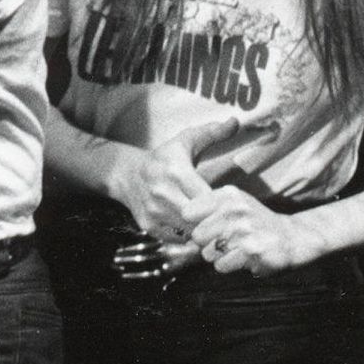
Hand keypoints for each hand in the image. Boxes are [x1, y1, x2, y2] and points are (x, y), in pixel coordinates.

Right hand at [107, 114, 269, 244]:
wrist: (127, 174)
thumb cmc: (163, 158)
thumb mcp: (185, 141)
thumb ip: (212, 133)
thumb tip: (235, 122)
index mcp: (176, 172)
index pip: (209, 198)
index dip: (223, 205)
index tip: (232, 206)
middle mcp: (163, 194)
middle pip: (201, 219)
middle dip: (217, 223)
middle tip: (229, 222)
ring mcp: (155, 213)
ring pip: (191, 233)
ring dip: (206, 233)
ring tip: (217, 228)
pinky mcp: (150, 227)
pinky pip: (179, 241)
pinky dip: (191, 239)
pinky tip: (197, 231)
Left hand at [187, 188, 326, 277]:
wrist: (292, 238)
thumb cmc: (255, 223)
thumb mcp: (233, 205)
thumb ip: (205, 211)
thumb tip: (180, 230)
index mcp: (228, 195)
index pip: (188, 213)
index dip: (195, 224)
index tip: (208, 227)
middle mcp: (235, 210)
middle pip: (196, 236)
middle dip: (207, 244)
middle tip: (227, 242)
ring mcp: (244, 230)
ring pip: (207, 253)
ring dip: (219, 256)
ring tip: (238, 249)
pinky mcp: (251, 251)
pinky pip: (221, 266)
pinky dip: (230, 266)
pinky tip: (245, 257)